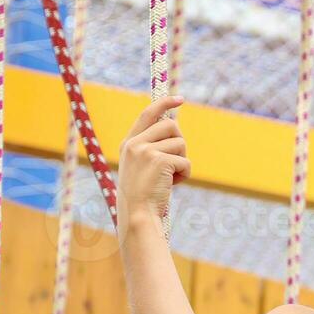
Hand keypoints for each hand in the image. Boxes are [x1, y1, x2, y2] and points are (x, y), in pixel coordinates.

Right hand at [117, 95, 188, 228]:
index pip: (148, 113)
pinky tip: (173, 186)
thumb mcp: (141, 166)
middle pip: (171, 126)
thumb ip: (151, 147)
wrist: (138, 214)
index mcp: (128, 143)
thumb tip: (173, 127)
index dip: (164, 103)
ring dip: (182, 161)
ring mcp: (146, 151)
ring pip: (181, 144)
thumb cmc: (143, 195)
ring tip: (170, 178)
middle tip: (175, 163)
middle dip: (180, 143)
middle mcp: (135, 143)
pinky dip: (185, 175)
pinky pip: (185, 161)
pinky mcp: (159, 161)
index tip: (180, 98)